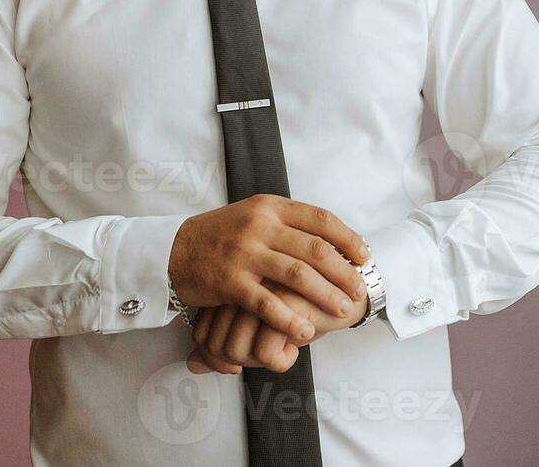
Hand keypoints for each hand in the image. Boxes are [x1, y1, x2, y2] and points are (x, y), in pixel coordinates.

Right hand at [167, 194, 369, 346]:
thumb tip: (329, 237)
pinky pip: (267, 303)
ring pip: (297, 275)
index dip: (347, 238)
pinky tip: (305, 331)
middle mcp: (260, 226)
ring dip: (326, 295)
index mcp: (271, 207)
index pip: (320, 219)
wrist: (174, 249)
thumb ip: (287, 222)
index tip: (364, 254)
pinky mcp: (230, 282)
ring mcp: (245, 253)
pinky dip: (290, 318)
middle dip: (344, 271)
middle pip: (315, 249)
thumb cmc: (221, 234)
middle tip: (359, 288)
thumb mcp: (254, 215)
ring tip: (343, 310)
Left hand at [186, 282, 369, 374]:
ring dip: (257, 362)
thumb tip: (193, 365)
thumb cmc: (300, 301)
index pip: (203, 335)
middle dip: (236, 362)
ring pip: (234, 350)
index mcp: (232, 278)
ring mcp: (259, 289)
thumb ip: (223, 337)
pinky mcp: (285, 300)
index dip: (216, 359)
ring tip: (280, 353)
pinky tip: (295, 350)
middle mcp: (241, 279)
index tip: (237, 364)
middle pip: (215, 344)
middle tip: (263, 358)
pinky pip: (264, 353)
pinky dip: (279, 361)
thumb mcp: (258, 318)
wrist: (349, 285)